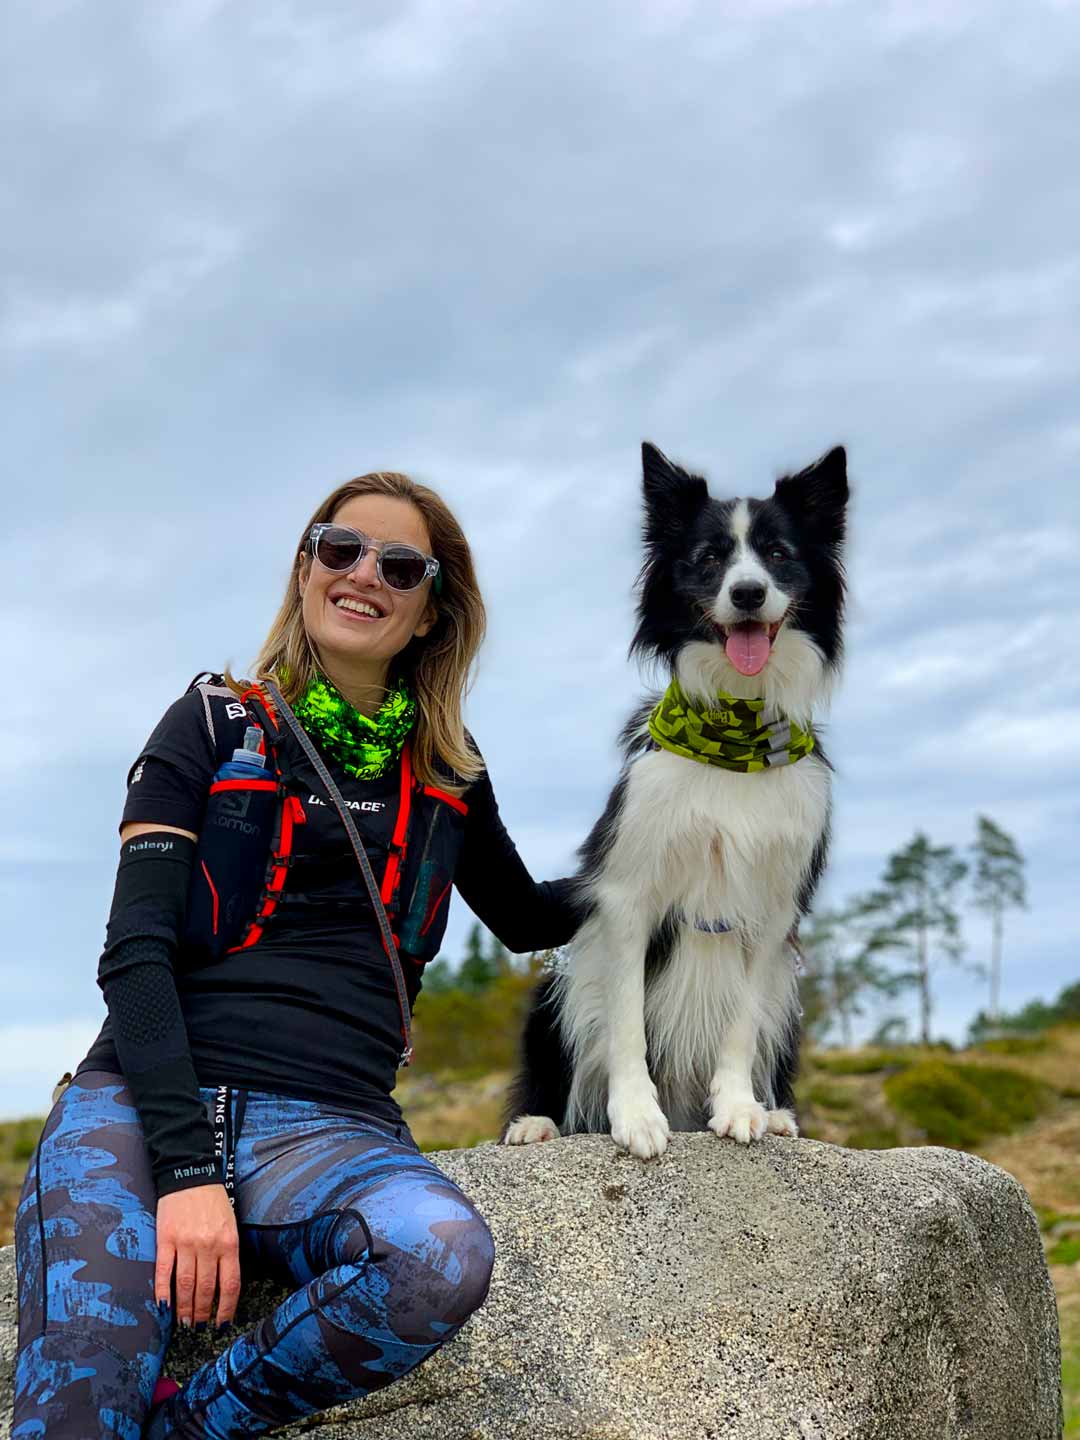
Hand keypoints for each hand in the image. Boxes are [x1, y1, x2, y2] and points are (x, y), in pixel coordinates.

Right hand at [155, 1183, 240, 1327]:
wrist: (191, 1173)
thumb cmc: (213, 1200)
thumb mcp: (230, 1224)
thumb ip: (227, 1252)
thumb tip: (223, 1285)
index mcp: (229, 1242)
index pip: (231, 1284)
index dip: (227, 1309)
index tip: (222, 1324)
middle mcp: (209, 1245)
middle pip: (207, 1289)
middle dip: (203, 1313)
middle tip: (199, 1328)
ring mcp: (186, 1242)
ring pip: (186, 1285)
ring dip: (185, 1308)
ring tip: (184, 1323)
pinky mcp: (166, 1239)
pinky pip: (164, 1271)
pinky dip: (163, 1291)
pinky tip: (163, 1306)